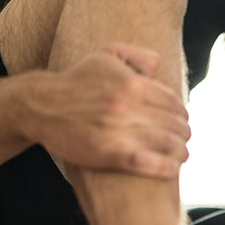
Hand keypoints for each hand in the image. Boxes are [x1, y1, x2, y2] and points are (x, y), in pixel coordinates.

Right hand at [26, 43, 189, 176]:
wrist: (39, 106)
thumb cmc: (76, 81)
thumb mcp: (104, 56)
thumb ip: (135, 56)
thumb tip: (158, 64)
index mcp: (132, 84)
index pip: (173, 103)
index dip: (182, 114)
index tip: (183, 121)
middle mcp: (127, 106)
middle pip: (173, 124)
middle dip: (184, 133)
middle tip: (185, 139)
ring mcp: (119, 131)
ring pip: (166, 144)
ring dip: (180, 151)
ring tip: (182, 155)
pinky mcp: (109, 153)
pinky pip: (148, 163)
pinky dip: (166, 167)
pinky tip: (172, 168)